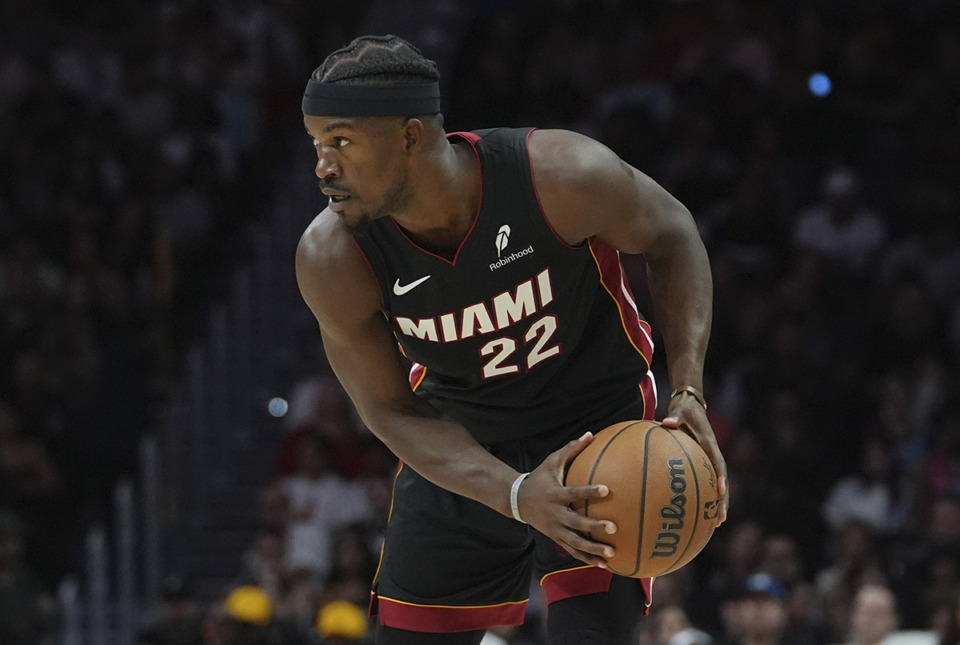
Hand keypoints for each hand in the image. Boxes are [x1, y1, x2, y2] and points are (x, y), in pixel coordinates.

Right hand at [515, 432, 617, 566]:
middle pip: (576, 522)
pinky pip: (572, 551)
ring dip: (593, 549)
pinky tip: (604, 564)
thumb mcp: (551, 461)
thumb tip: (591, 434)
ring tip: (611, 554)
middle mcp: (555, 514)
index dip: (589, 491)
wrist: (517, 500)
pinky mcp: (555, 538)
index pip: (574, 492)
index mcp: (555, 494)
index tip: (606, 490)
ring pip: (575, 542)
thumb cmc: (539, 478)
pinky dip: (587, 558)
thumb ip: (571, 449)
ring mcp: (555, 529)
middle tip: (613, 528)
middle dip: (593, 526)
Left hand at [662, 396, 728, 524]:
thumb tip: (666, 422)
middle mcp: (713, 452)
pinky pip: (706, 479)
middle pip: (722, 479)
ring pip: (718, 483)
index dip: (720, 476)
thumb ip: (674, 417)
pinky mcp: (704, 460)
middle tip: (721, 518)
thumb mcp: (679, 410)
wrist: (691, 404)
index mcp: (709, 441)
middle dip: (723, 499)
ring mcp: (710, 457)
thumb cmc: (684, 408)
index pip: (717, 461)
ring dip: (719, 502)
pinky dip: (706, 494)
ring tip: (718, 522)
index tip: (720, 491)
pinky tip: (700, 511)